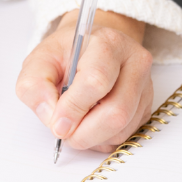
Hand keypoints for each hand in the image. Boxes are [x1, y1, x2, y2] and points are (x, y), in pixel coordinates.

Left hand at [15, 10, 152, 153]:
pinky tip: (90, 124)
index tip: (57, 124)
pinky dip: (104, 139)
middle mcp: (133, 62)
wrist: (91, 47)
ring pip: (123, 128)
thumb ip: (34, 86)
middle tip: (64, 132)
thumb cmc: (66, 54)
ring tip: (75, 125)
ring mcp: (144, 85)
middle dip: (84, 132)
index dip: (74, 108)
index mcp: (106, 42)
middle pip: (116, 112)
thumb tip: (51, 117)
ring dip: (93, 138)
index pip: (96, 81)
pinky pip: (127, 134)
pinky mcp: (147, 105)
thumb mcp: (40, 60)